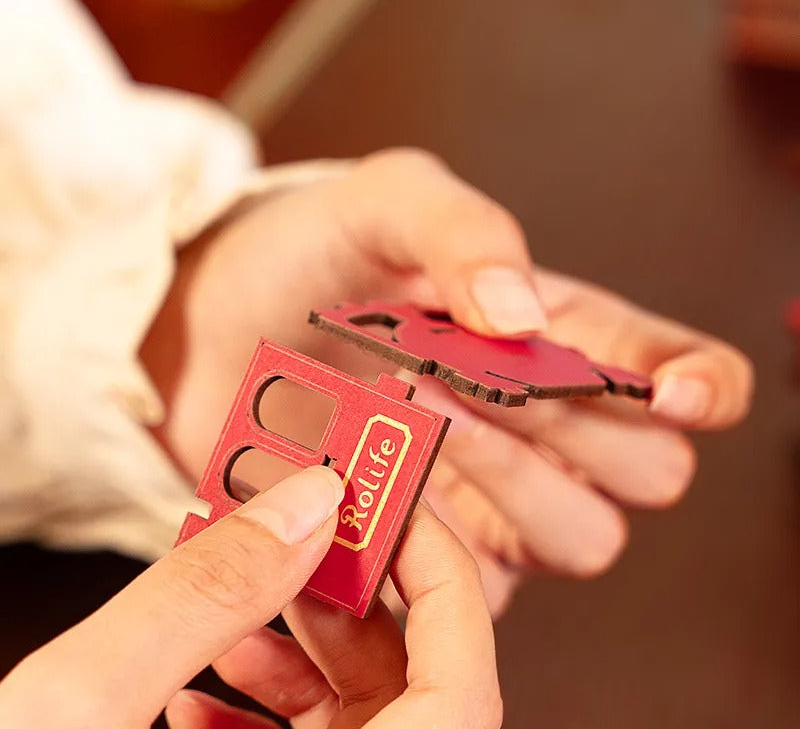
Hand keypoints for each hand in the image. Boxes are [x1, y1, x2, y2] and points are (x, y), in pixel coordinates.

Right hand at [0, 467, 499, 727]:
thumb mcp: (80, 710)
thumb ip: (204, 596)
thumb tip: (299, 505)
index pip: (464, 679)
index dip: (442, 579)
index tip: (398, 513)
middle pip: (404, 685)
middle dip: (344, 602)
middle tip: (298, 543)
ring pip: (351, 715)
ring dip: (296, 654)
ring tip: (236, 622)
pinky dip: (261, 716)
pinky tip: (200, 696)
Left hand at [142, 148, 752, 615]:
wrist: (214, 322)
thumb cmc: (310, 251)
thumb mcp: (387, 201)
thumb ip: (464, 232)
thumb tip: (523, 317)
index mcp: (558, 328)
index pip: (679, 370)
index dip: (703, 386)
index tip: (668, 393)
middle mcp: (547, 419)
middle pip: (648, 471)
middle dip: (569, 427)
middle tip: (464, 372)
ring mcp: (495, 492)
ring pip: (581, 538)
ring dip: (506, 480)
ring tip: (409, 414)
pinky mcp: (435, 546)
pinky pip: (481, 587)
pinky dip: (439, 544)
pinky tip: (374, 479)